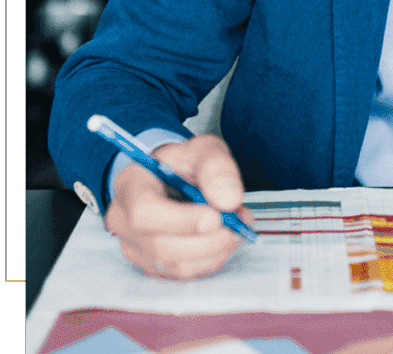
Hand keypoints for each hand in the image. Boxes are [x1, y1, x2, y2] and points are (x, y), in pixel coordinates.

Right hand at [105, 134, 254, 279]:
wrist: (170, 177)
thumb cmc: (182, 163)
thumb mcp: (202, 148)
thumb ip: (216, 167)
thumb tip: (228, 200)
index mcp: (130, 187)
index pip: (144, 213)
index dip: (180, 220)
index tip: (214, 216)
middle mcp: (124, 223)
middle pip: (161, 245)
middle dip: (207, 238)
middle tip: (238, 219)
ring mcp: (136, 249)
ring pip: (175, 265)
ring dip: (215, 249)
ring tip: (237, 224)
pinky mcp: (152, 266)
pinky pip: (184, 273)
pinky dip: (212, 259)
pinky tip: (226, 237)